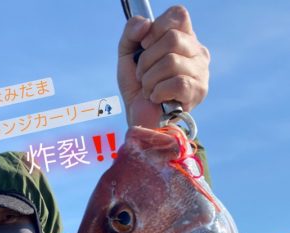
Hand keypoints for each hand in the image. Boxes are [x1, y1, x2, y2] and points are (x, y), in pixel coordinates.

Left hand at [117, 5, 209, 127]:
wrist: (140, 120)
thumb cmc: (137, 88)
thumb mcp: (128, 55)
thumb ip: (131, 32)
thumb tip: (145, 24)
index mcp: (184, 38)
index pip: (178, 15)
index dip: (157, 28)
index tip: (144, 45)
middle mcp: (197, 52)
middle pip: (172, 38)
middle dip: (148, 59)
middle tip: (143, 75)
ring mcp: (201, 72)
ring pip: (172, 61)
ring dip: (150, 79)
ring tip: (148, 89)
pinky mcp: (198, 92)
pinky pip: (177, 83)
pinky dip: (159, 91)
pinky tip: (156, 98)